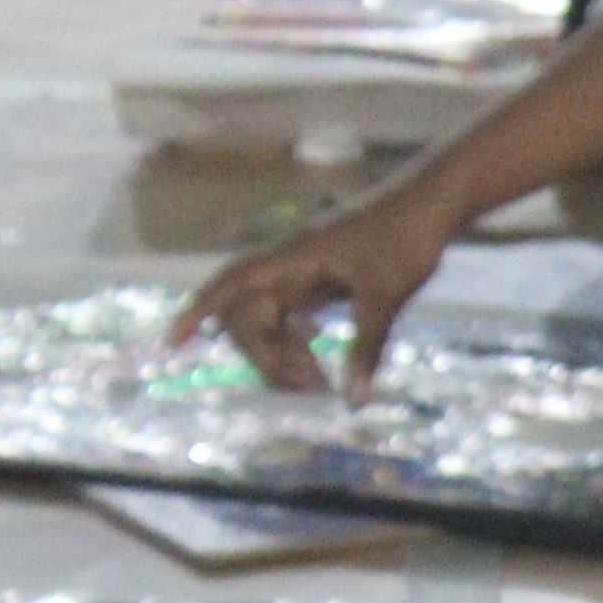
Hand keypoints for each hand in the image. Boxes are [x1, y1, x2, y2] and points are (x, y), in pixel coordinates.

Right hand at [179, 182, 463, 396]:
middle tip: (315, 386)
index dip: (197, 311)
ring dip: (282, 352)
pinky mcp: (318, 277)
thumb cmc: (407, 237)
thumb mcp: (387, 295)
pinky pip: (288, 314)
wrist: (432, 203)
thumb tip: (354, 400)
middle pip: (247, 316)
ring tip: (321, 379)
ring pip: (267, 319)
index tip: (170, 342)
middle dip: (266, 357)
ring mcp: (301, 270)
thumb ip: (367, 347)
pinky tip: (316, 348)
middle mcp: (288, 263)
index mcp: (293, 257)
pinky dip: (295, 338)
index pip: (230, 283)